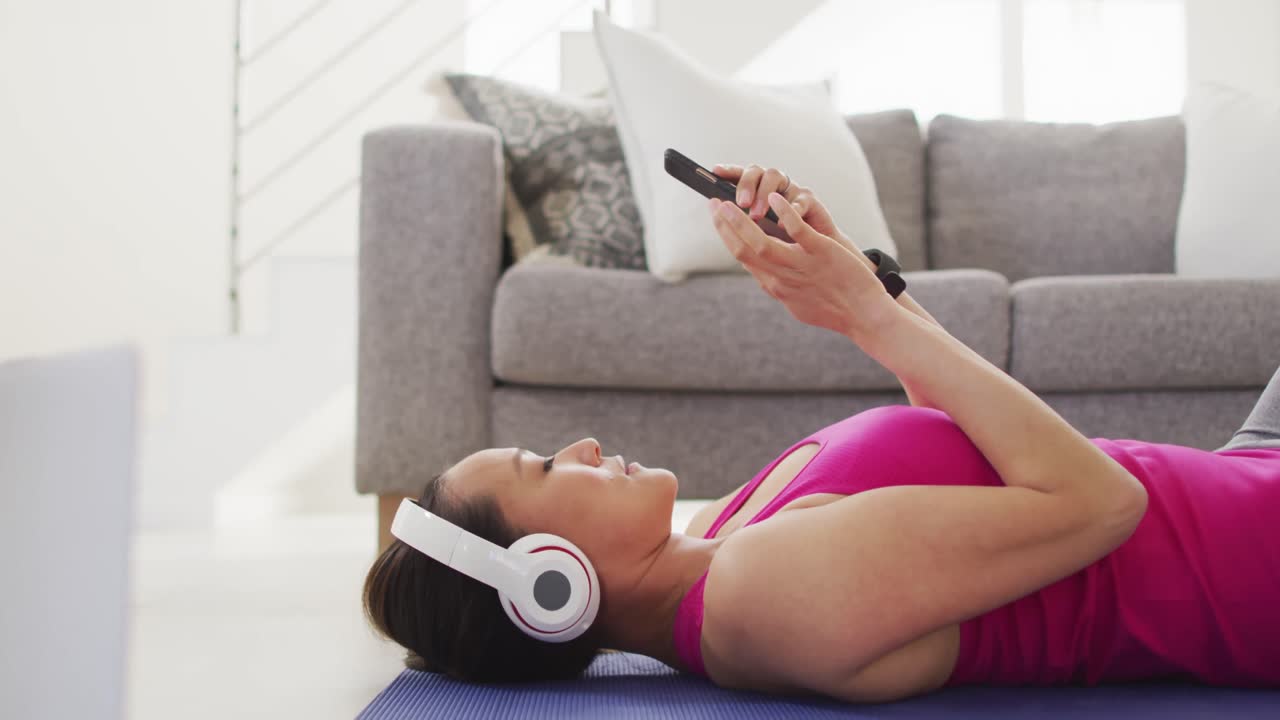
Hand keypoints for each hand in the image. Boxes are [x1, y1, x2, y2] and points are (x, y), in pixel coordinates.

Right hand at [708, 192, 899, 338]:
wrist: (864, 317)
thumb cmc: (833, 310)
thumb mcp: (796, 304)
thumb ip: (778, 286)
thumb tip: (763, 276)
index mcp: (774, 287)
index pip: (742, 259)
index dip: (726, 237)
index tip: (718, 219)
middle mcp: (781, 278)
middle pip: (743, 250)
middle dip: (724, 225)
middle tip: (713, 204)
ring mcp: (800, 266)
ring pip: (761, 243)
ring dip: (741, 221)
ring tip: (729, 201)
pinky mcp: (822, 253)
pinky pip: (797, 231)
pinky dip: (783, 213)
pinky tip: (775, 198)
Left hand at [711, 164, 855, 250]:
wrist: (812, 255)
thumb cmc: (780, 243)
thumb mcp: (756, 235)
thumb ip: (741, 225)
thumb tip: (719, 217)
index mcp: (754, 192)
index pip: (738, 175)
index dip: (728, 170)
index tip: (716, 170)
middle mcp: (770, 186)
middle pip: (755, 171)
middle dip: (745, 185)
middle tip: (739, 203)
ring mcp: (789, 190)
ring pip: (773, 176)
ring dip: (763, 195)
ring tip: (756, 216)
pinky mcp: (809, 200)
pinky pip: (800, 199)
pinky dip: (791, 209)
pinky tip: (782, 223)